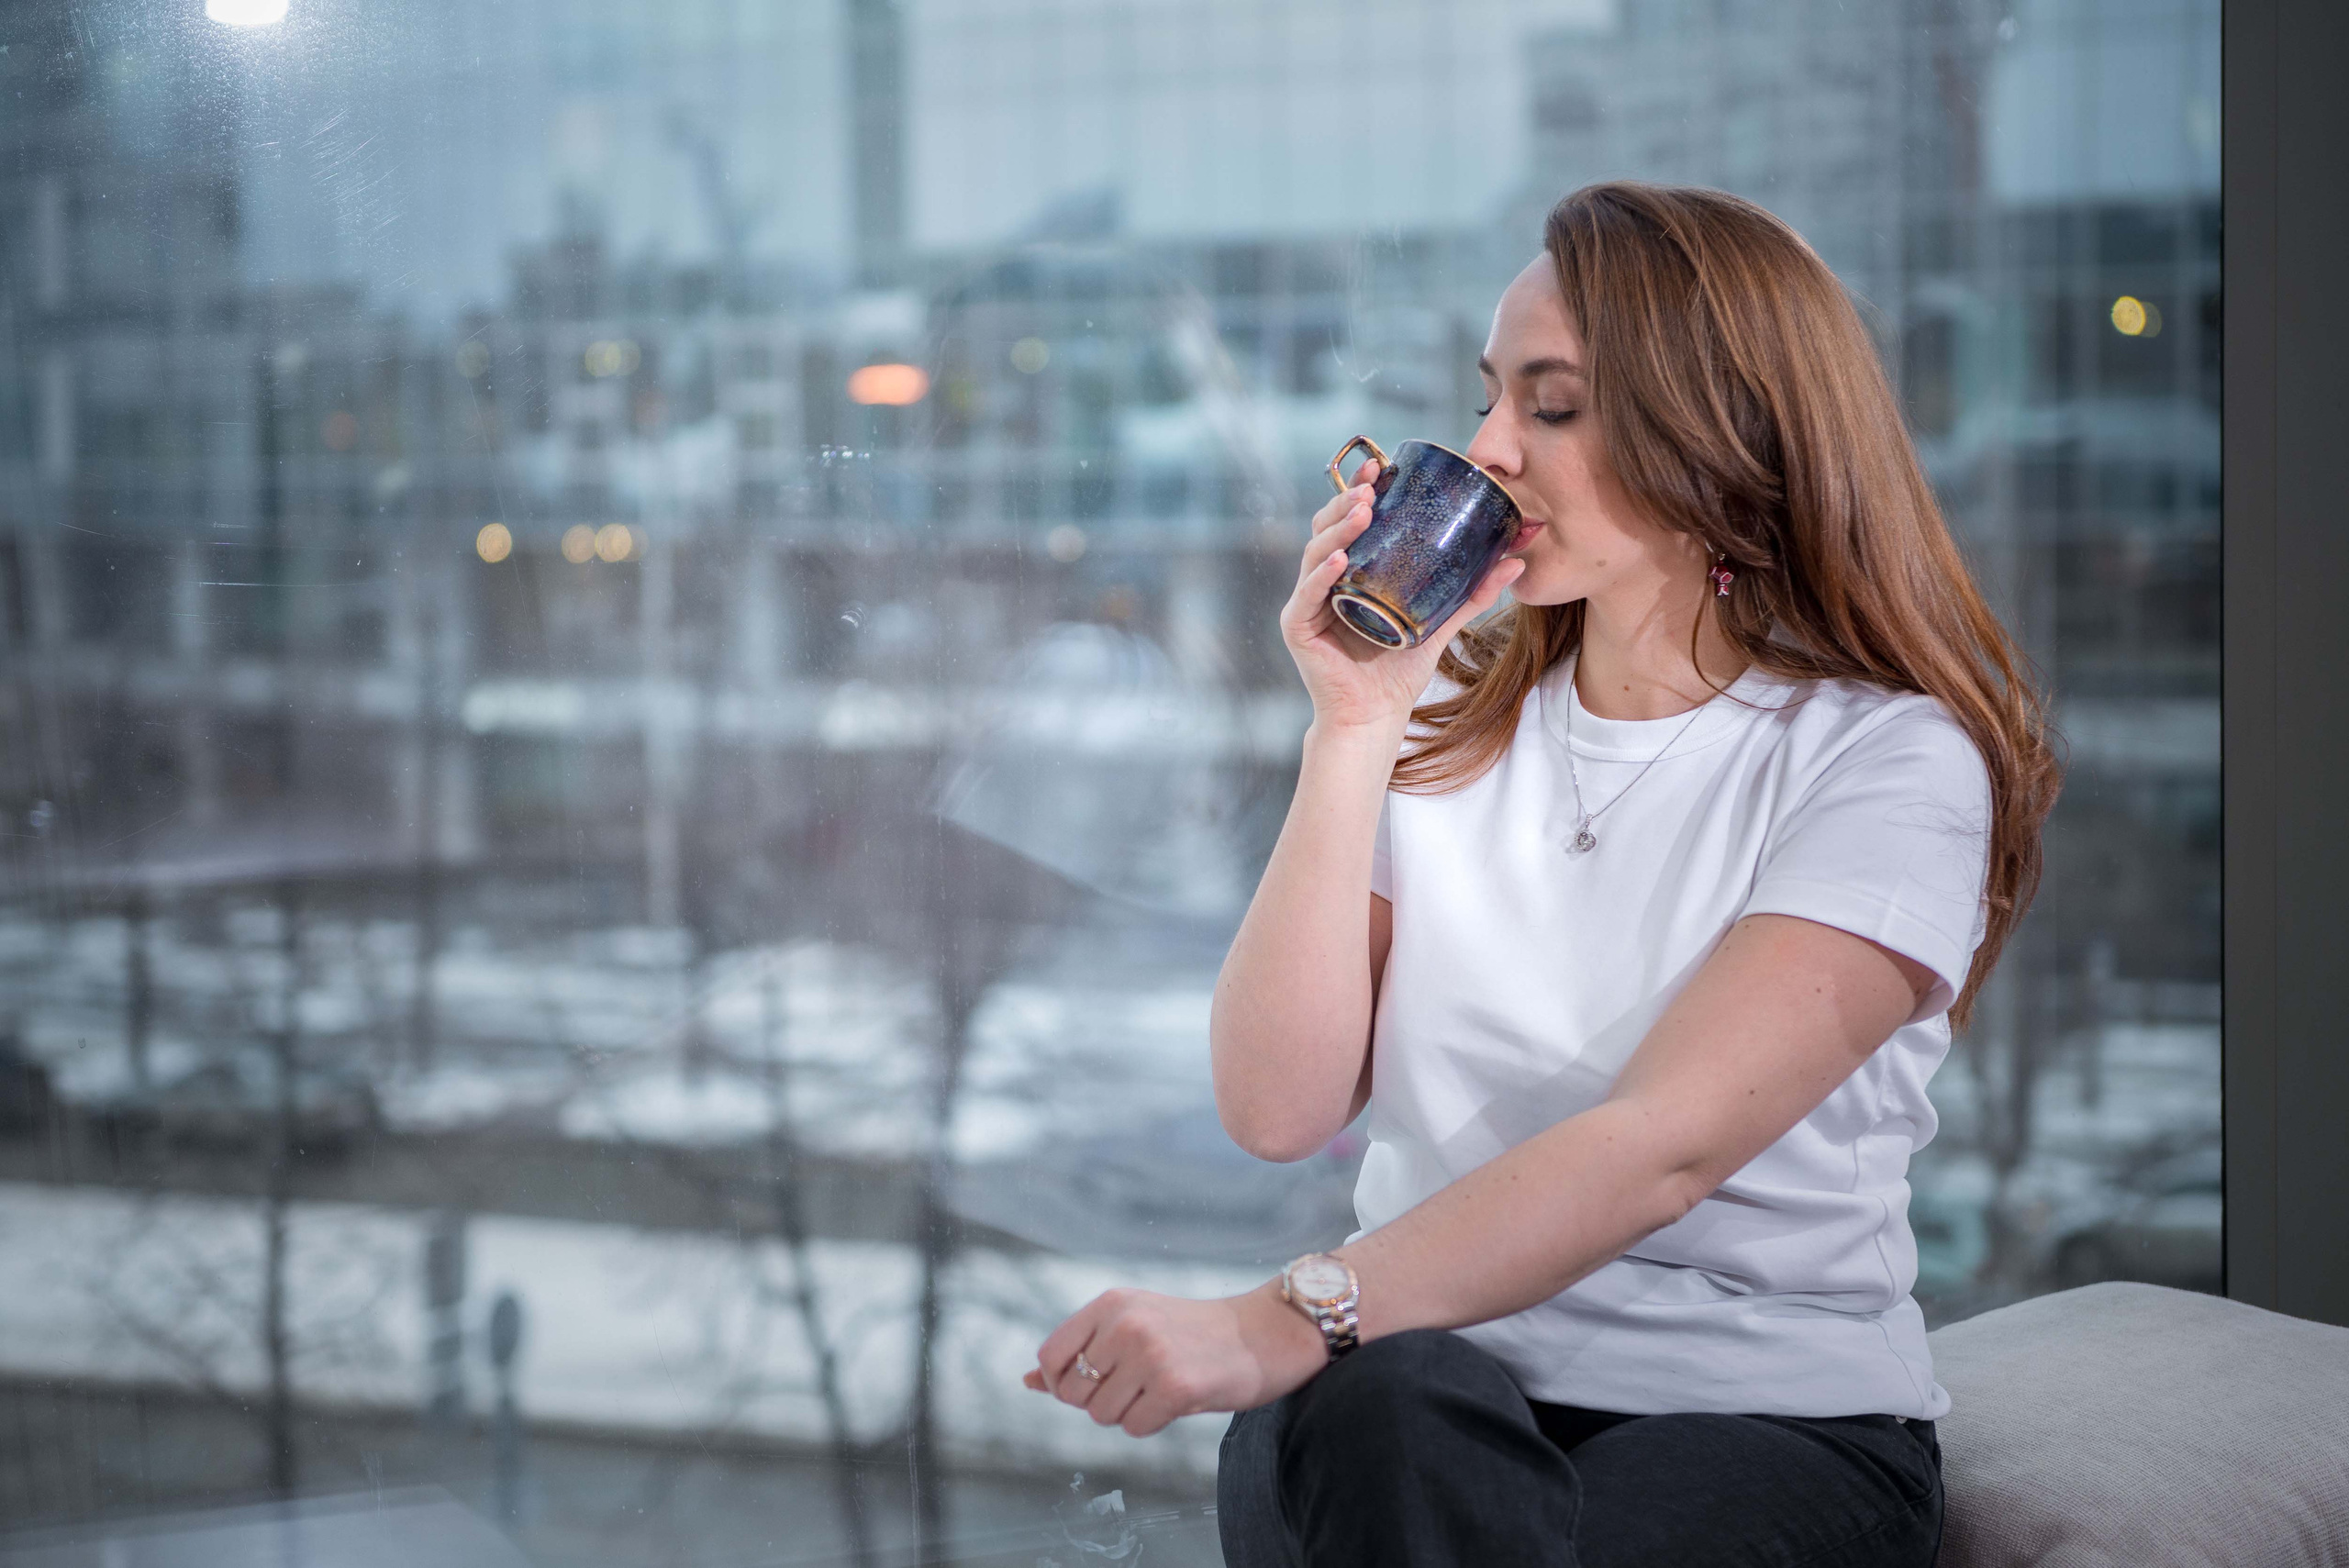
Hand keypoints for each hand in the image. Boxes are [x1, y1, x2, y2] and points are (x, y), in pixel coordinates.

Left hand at [1022, 1281, 1325, 1436]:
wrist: (1261, 1334)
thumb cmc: (1191, 1333)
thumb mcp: (1132, 1325)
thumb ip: (1081, 1351)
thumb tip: (1026, 1381)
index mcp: (1110, 1304)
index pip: (1050, 1358)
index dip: (1062, 1383)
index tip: (1093, 1383)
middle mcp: (1125, 1325)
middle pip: (1073, 1393)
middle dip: (1099, 1401)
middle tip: (1138, 1384)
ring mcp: (1150, 1355)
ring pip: (1102, 1416)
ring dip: (1129, 1413)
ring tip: (1161, 1386)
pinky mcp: (1175, 1387)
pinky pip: (1135, 1429)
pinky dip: (1153, 1424)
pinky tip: (1179, 1399)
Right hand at [1280, 460, 1525, 735]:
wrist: (1376, 717)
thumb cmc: (1399, 671)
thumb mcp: (1440, 623)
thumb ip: (1472, 593)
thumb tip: (1515, 560)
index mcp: (1349, 573)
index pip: (1349, 522)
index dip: (1359, 490)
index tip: (1381, 466)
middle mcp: (1322, 581)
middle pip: (1326, 528)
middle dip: (1347, 500)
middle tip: (1372, 484)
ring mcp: (1307, 603)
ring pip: (1315, 553)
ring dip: (1337, 528)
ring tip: (1362, 511)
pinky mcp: (1297, 627)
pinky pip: (1307, 595)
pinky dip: (1322, 575)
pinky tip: (1340, 559)